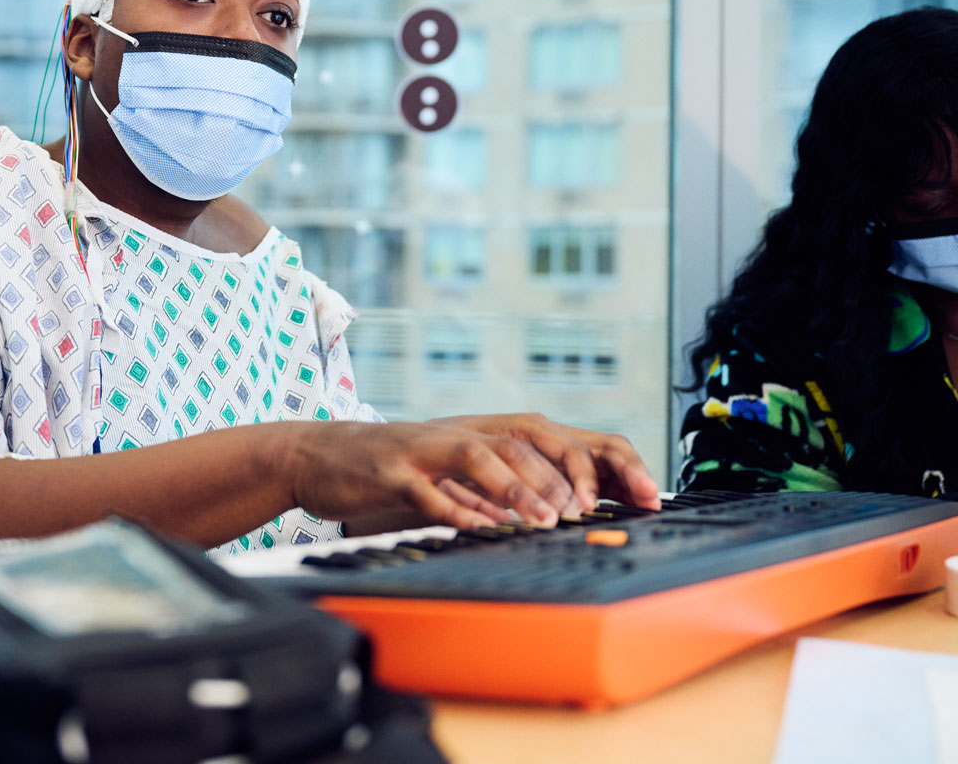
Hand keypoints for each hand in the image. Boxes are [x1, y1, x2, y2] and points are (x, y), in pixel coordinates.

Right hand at [279, 415, 659, 532]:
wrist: (318, 455)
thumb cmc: (392, 468)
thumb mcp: (453, 471)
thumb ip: (499, 483)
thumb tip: (561, 510)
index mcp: (482, 430)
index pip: (556, 434)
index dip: (602, 460)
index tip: (639, 494)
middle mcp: (460, 431)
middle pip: (527, 437)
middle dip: (568, 472)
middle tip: (592, 511)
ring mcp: (424, 447)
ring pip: (481, 455)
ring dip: (518, 487)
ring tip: (546, 518)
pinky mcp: (390, 470)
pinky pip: (429, 489)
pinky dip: (458, 508)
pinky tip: (482, 528)